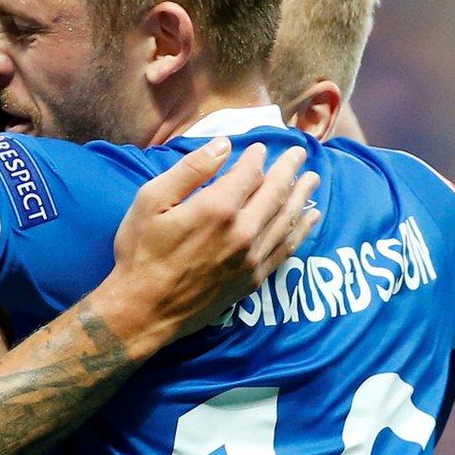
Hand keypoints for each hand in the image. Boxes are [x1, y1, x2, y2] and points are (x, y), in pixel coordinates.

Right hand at [96, 139, 318, 356]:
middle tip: (300, 153)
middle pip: (275, 193)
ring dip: (302, 196)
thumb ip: (190, 170)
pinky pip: (286, 249)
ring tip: (313, 179)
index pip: (249, 173)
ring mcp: (251, 258)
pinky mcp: (254, 279)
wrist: (144, 309)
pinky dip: (301, 230)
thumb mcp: (151, 200)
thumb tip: (223, 146)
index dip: (257, 157)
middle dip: (289, 169)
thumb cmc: (141, 251)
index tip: (260, 147)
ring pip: (286, 219)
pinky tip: (310, 218)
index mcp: (217, 208)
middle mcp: (242, 232)